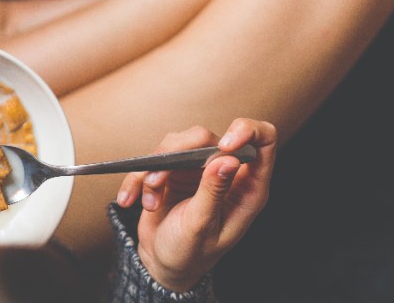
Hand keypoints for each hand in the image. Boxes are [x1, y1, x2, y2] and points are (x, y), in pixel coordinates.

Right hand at [116, 118, 276, 292]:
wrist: (162, 264)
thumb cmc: (190, 252)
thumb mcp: (202, 226)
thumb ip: (213, 191)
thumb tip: (228, 159)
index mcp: (246, 187)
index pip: (264, 140)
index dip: (247, 130)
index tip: (223, 145)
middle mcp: (223, 172)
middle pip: (206, 137)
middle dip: (178, 154)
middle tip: (159, 179)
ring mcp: (196, 169)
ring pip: (176, 143)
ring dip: (154, 171)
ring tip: (150, 202)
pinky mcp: (172, 170)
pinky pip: (152, 160)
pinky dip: (137, 179)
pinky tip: (130, 200)